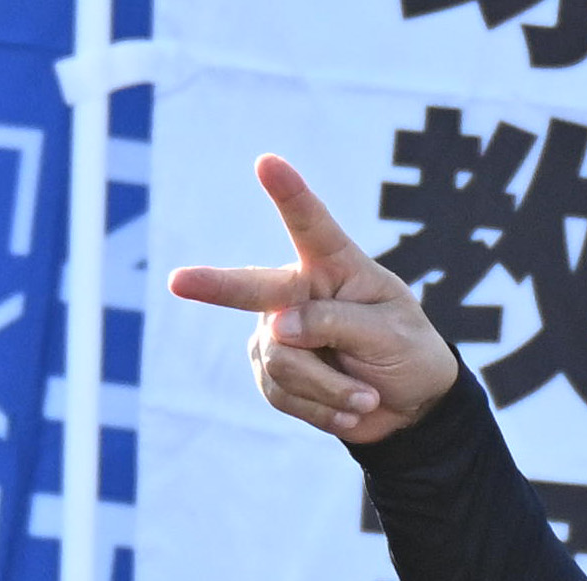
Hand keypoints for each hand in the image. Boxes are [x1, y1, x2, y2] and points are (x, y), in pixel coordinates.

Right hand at [167, 154, 461, 444]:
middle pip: (253, 290)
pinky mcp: (271, 374)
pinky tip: (349, 411)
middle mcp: (297, 292)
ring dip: (330, 389)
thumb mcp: (389, 333)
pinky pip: (282, 394)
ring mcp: (278, 334)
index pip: (311, 225)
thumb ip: (336, 323)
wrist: (409, 408)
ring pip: (282, 361)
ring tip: (366, 397)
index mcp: (335, 265)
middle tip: (178, 282)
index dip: (289, 195)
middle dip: (214, 286)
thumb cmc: (407, 354)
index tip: (266, 163)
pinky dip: (322, 410)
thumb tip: (277, 328)